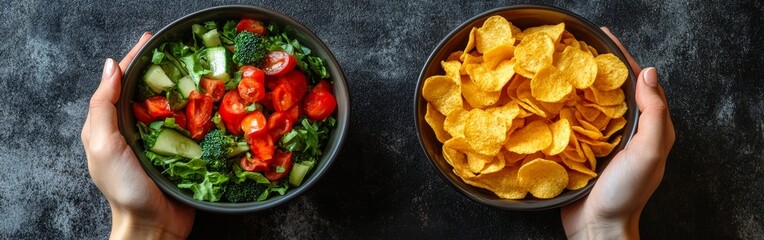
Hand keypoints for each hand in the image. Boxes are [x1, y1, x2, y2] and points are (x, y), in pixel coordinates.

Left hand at [81, 33, 194, 238]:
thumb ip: (102, 107)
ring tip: (201, 70)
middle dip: (164, 68)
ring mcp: (161, 140)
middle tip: (182, 51)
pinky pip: (193, 125)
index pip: (122, 81)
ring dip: (186, 87)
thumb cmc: (124, 188)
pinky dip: (202, 111)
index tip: (152, 40)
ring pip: (174, 104)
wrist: (153, 226)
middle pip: (150, 89)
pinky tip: (214, 101)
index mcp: (113, 123)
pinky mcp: (183, 152)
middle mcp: (137, 128)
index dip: (135, 58)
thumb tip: (110, 67)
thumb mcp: (103, 145)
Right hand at [561, 27, 675, 238]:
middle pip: (613, 89)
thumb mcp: (649, 152)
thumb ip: (654, 114)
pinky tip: (548, 98)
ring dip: (576, 84)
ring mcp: (601, 141)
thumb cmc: (626, 193)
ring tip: (558, 67)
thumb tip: (648, 73)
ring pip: (590, 103)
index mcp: (648, 127)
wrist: (597, 227)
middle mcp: (626, 130)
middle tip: (576, 49)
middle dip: (597, 67)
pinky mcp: (580, 151)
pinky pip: (571, 121)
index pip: (639, 83)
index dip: (623, 58)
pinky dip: (561, 106)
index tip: (604, 39)